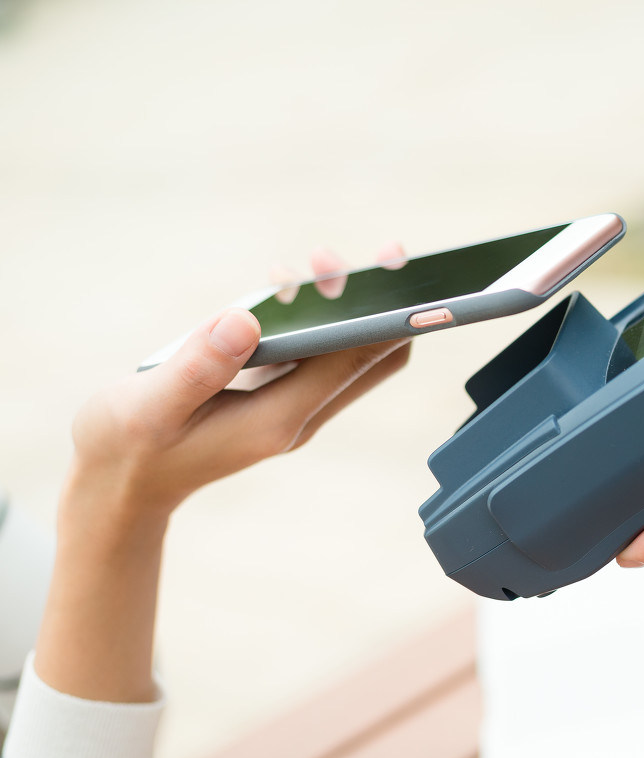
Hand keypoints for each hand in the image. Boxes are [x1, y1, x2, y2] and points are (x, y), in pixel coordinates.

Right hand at [69, 245, 409, 516]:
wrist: (120, 487)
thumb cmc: (128, 448)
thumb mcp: (149, 406)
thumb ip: (198, 366)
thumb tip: (246, 319)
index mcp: (277, 420)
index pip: (351, 362)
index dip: (383, 315)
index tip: (394, 270)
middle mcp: (296, 415)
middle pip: (367, 356)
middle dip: (376, 302)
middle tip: (359, 255)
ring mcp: (289, 406)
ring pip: (343, 352)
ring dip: (341, 304)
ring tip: (316, 260)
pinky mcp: (272, 395)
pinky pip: (311, 353)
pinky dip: (309, 315)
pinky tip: (283, 284)